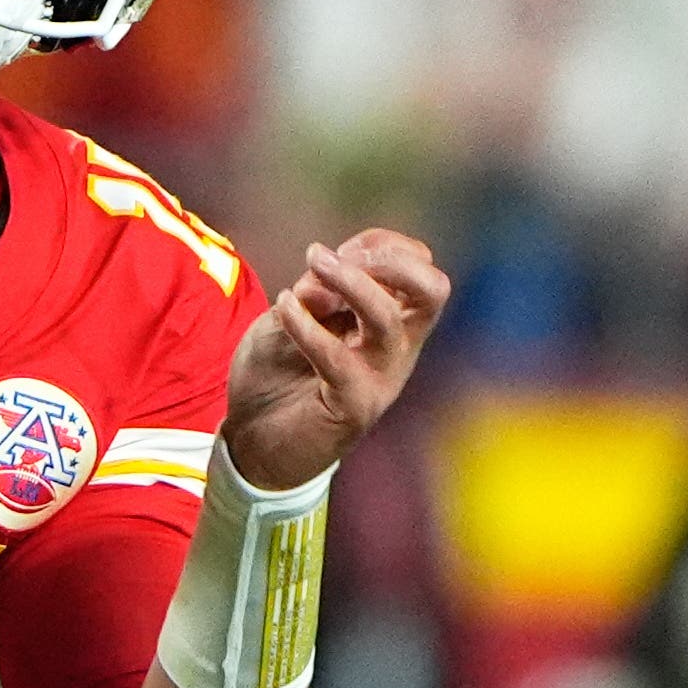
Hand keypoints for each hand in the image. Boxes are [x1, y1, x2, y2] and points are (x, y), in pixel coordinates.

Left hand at [220, 229, 450, 489]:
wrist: (254, 442)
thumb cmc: (278, 374)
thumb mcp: (292, 316)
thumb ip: (315, 289)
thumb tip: (331, 261)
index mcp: (392, 321)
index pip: (419, 268)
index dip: (382, 245)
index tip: (333, 250)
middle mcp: (397, 348)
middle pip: (433, 291)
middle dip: (391, 260)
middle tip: (338, 256)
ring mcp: (380, 378)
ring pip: (387, 319)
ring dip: (348, 282)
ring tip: (310, 266)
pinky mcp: (352, 407)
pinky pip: (338, 358)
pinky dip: (306, 325)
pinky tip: (282, 309)